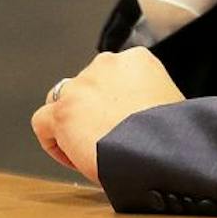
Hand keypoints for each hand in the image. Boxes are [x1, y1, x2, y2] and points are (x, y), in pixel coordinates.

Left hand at [31, 48, 184, 182]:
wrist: (161, 151)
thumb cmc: (173, 137)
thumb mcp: (172, 104)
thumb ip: (151, 99)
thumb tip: (144, 116)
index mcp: (138, 60)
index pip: (113, 75)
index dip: (114, 104)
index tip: (121, 124)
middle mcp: (107, 64)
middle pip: (86, 86)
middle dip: (92, 111)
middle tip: (105, 138)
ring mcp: (81, 86)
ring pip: (61, 100)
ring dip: (71, 122)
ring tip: (88, 148)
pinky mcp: (63, 111)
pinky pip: (43, 122)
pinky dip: (53, 141)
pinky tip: (73, 157)